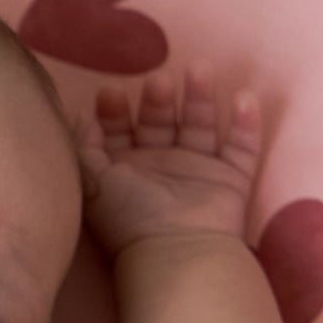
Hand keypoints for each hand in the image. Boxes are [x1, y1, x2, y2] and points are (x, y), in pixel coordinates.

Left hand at [75, 67, 262, 254]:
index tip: (111, 92)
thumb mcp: (93, 182)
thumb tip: (76, 117)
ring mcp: (198, 173)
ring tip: (199, 70)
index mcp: (125, 169)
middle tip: (157, 81)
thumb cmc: (128, 217)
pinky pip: (243, 147)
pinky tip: (244, 97)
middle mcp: (161, 167)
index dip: (114, 109)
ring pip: (201, 124)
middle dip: (158, 98)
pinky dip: (246, 123)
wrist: (177, 252)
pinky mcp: (232, 182)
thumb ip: (81, 147)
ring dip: (201, 97)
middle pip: (160, 120)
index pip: (119, 129)